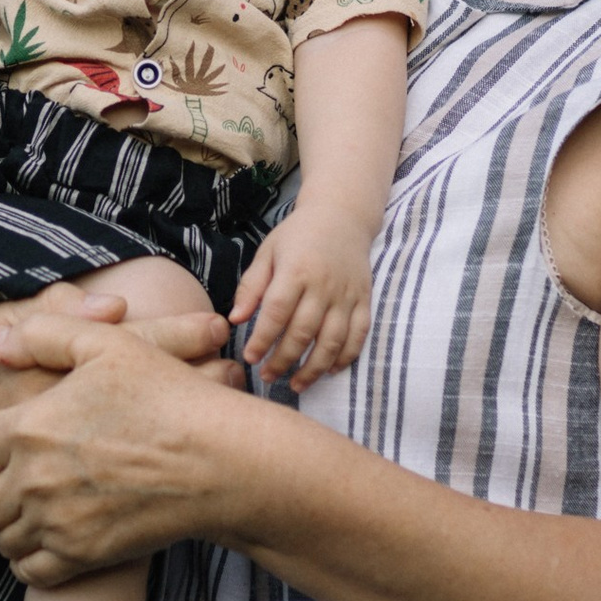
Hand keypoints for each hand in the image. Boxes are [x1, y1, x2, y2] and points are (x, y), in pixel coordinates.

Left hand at [0, 311, 254, 587]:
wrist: (217, 463)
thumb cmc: (164, 396)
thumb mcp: (104, 346)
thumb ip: (41, 337)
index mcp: (28, 428)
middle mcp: (32, 481)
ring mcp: (57, 523)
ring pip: (0, 540)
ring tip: (1, 521)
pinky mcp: (85, 554)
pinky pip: (33, 570)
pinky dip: (25, 561)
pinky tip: (35, 546)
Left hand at [229, 203, 374, 390]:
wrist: (342, 216)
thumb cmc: (298, 235)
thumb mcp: (268, 252)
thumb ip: (252, 286)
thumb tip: (235, 319)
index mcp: (296, 270)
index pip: (277, 312)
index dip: (262, 339)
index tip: (250, 358)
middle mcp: (324, 285)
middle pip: (303, 332)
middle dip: (283, 359)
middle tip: (267, 375)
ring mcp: (347, 295)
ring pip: (332, 341)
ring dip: (314, 368)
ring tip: (296, 384)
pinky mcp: (364, 301)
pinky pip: (358, 336)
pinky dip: (345, 357)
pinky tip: (330, 371)